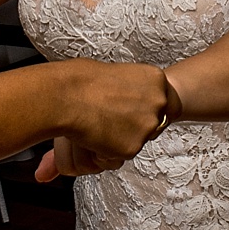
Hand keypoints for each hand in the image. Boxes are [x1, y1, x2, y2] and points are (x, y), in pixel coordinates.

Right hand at [34, 60, 180, 181]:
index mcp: (156, 79)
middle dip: (134, 123)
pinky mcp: (132, 148)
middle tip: (110, 115)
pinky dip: (105, 150)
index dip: (146, 107)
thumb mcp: (115, 74)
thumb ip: (129, 88)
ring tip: (96, 121)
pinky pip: (120, 155)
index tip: (133, 108)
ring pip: (136, 140)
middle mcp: (158, 103)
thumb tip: (130, 96)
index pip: (166, 101)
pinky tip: (92, 133)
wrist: (62, 96)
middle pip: (153, 122)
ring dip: (118, 137)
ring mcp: (147, 127)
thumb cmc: (79, 81)